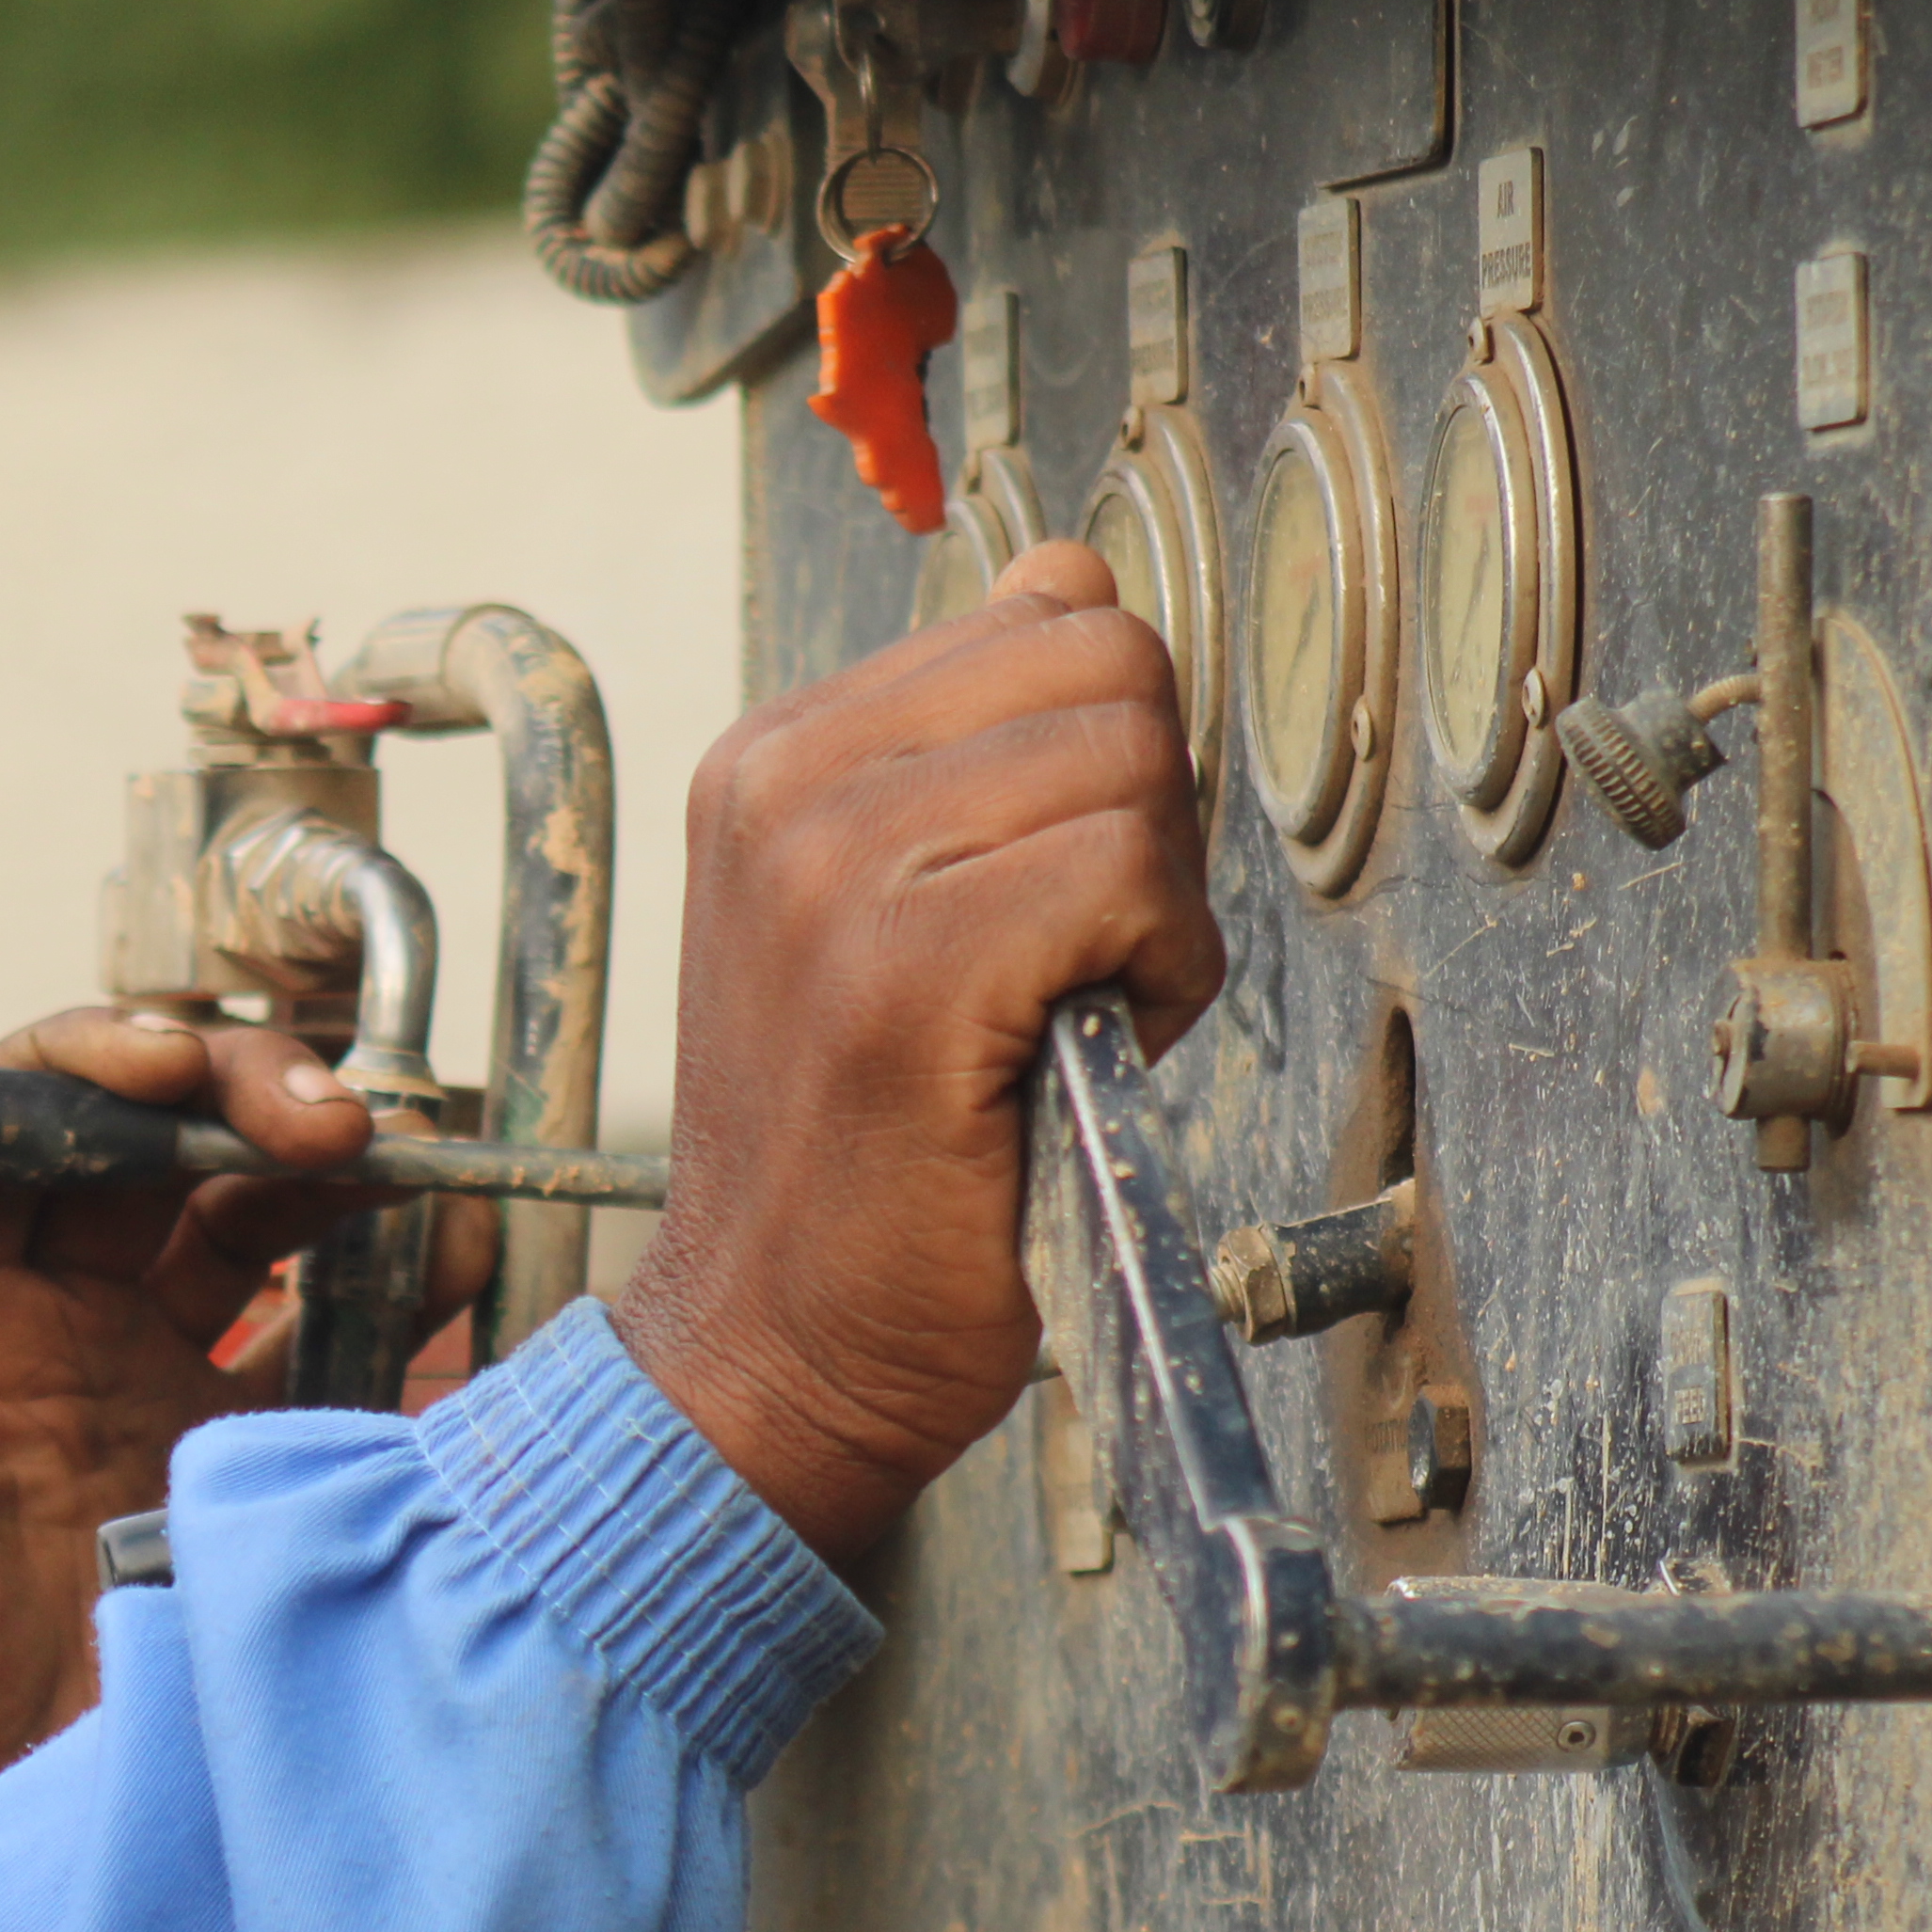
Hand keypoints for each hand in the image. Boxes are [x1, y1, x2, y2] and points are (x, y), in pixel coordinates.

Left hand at [0, 1009, 477, 1931]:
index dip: (89, 1066)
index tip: (169, 1063)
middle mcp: (48, 1321)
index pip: (8, 1130)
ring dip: (331, 1170)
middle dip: (243, 1096)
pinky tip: (460, 1255)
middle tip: (335, 1124)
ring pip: (252, 1215)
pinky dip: (406, 1283)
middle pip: (150, 1143)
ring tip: (415, 1164)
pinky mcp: (247, 1453)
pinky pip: (336, 1338)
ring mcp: (155, 1376)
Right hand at [608, 541, 1219, 1559]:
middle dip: (1145, 809)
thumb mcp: (878, 906)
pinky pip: (1128, 878)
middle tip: (1078, 955)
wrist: (771, 1348)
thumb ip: (967, 751)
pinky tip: (1086, 1050)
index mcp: (774, 754)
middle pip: (1107, 663)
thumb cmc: (861, 1158)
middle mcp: (785, 784)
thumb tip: (1073, 583)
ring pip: (1130, 763)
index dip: (1105, 756)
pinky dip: (1160, 973)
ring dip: (1157, 905)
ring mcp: (832, 870)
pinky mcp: (905, 970)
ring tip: (1067, 1012)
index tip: (1043, 895)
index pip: (1044, 610)